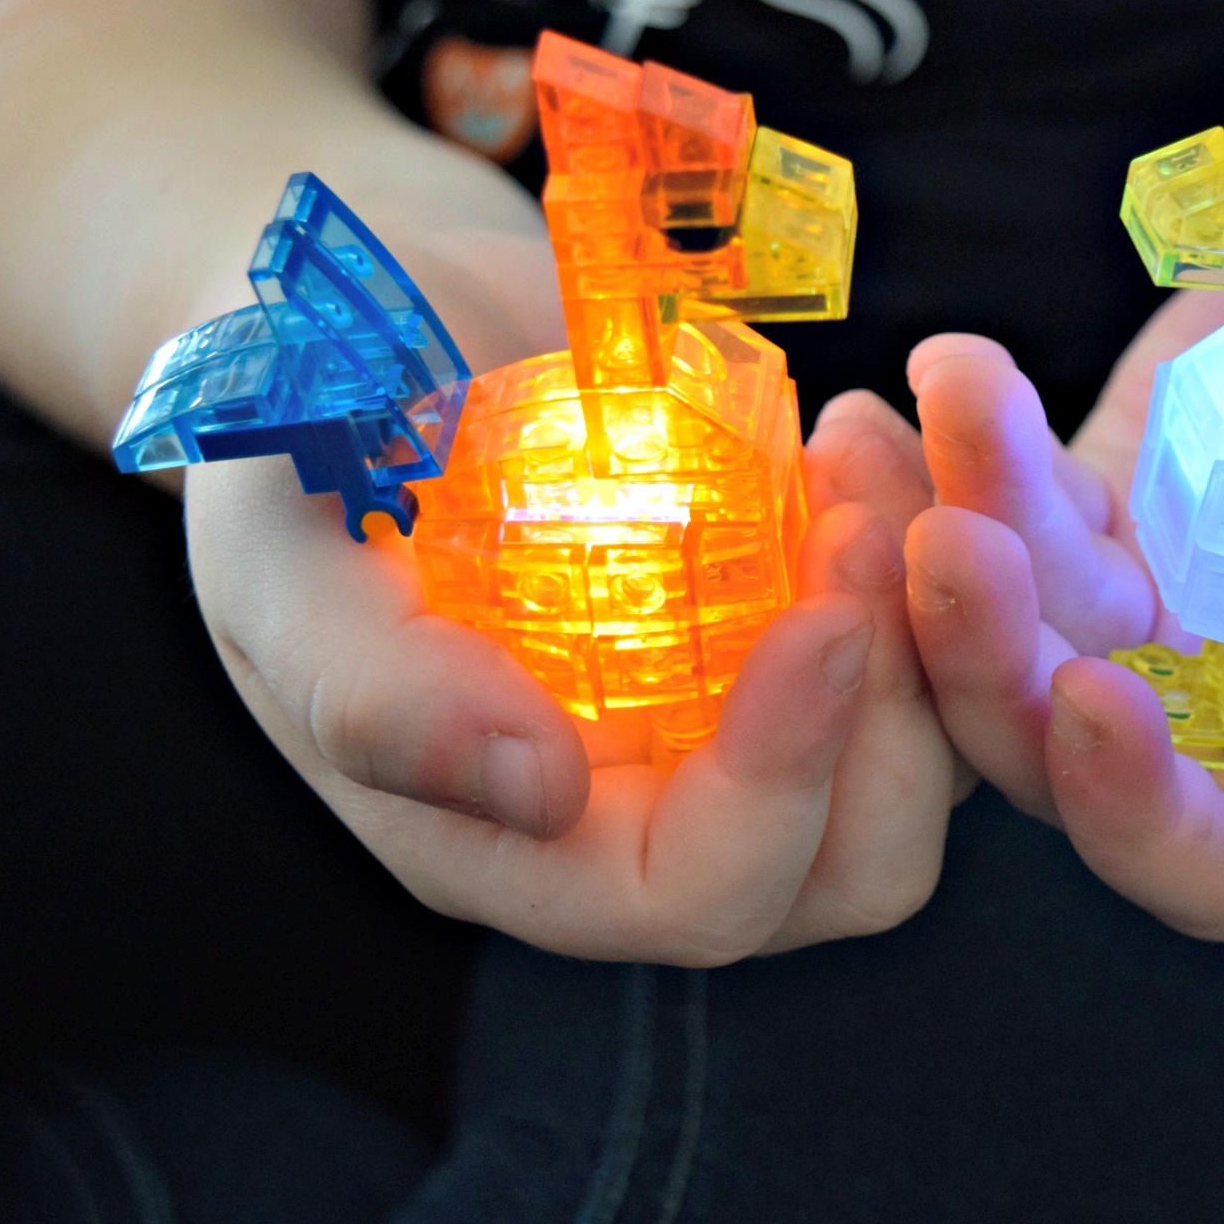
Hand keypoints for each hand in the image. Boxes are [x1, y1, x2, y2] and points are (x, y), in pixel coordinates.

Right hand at [181, 233, 958, 964]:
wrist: (368, 329)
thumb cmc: (295, 449)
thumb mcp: (285, 565)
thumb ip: (376, 695)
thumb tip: (538, 793)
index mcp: (524, 846)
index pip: (692, 894)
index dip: (778, 789)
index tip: (822, 621)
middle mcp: (656, 812)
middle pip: (852, 863)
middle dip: (899, 713)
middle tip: (863, 522)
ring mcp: (746, 720)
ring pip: (926, 749)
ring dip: (939, 614)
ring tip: (859, 449)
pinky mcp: (805, 625)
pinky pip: (933, 636)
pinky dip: (935, 542)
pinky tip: (864, 433)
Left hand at [903, 274, 1223, 944]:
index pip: (1206, 866)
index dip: (1136, 809)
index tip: (1095, 696)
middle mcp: (1207, 744)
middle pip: (1057, 758)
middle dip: (993, 664)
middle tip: (955, 545)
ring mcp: (1136, 632)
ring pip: (1008, 628)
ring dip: (962, 531)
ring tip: (956, 407)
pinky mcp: (1088, 527)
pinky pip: (1006, 507)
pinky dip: (971, 446)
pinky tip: (952, 371)